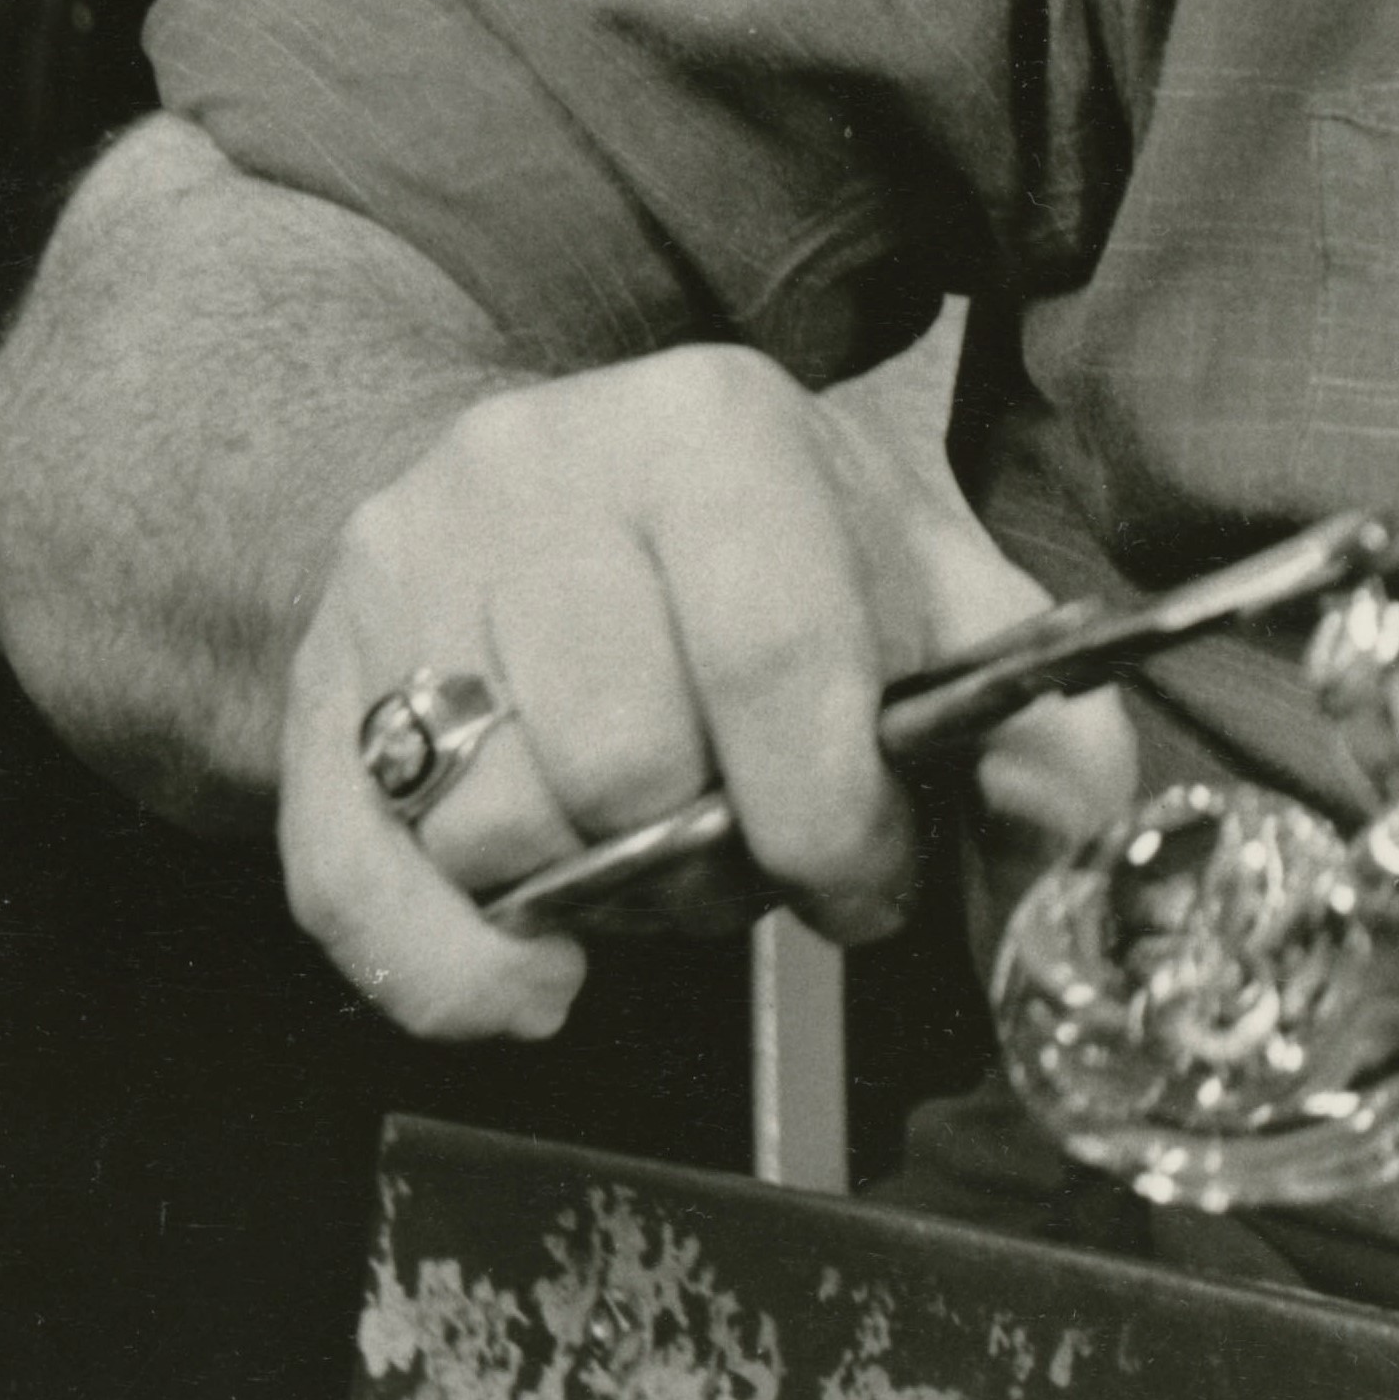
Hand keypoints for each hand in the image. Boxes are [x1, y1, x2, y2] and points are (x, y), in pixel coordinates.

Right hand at [278, 345, 1136, 1041]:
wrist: (498, 496)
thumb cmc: (734, 554)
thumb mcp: (896, 571)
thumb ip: (1020, 693)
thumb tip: (1083, 815)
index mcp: (710, 424)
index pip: (774, 648)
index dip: (834, 807)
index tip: (866, 874)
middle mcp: (540, 471)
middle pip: (633, 756)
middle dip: (719, 859)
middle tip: (754, 856)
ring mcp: (404, 579)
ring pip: (504, 830)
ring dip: (602, 894)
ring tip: (649, 844)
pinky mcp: (315, 701)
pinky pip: (363, 894)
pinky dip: (462, 973)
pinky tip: (542, 975)